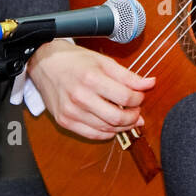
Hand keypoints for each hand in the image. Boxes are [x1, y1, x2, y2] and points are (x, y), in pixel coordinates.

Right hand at [26, 40, 153, 141]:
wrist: (45, 64)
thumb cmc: (74, 61)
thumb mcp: (103, 61)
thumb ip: (128, 76)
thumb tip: (150, 83)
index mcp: (91, 78)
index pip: (125, 97)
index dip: (138, 99)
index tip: (140, 96)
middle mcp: (80, 97)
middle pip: (117, 118)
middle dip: (133, 117)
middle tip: (137, 111)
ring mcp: (71, 112)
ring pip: (106, 129)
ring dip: (122, 126)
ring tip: (127, 118)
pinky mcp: (64, 121)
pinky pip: (91, 135)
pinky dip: (106, 133)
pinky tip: (112, 125)